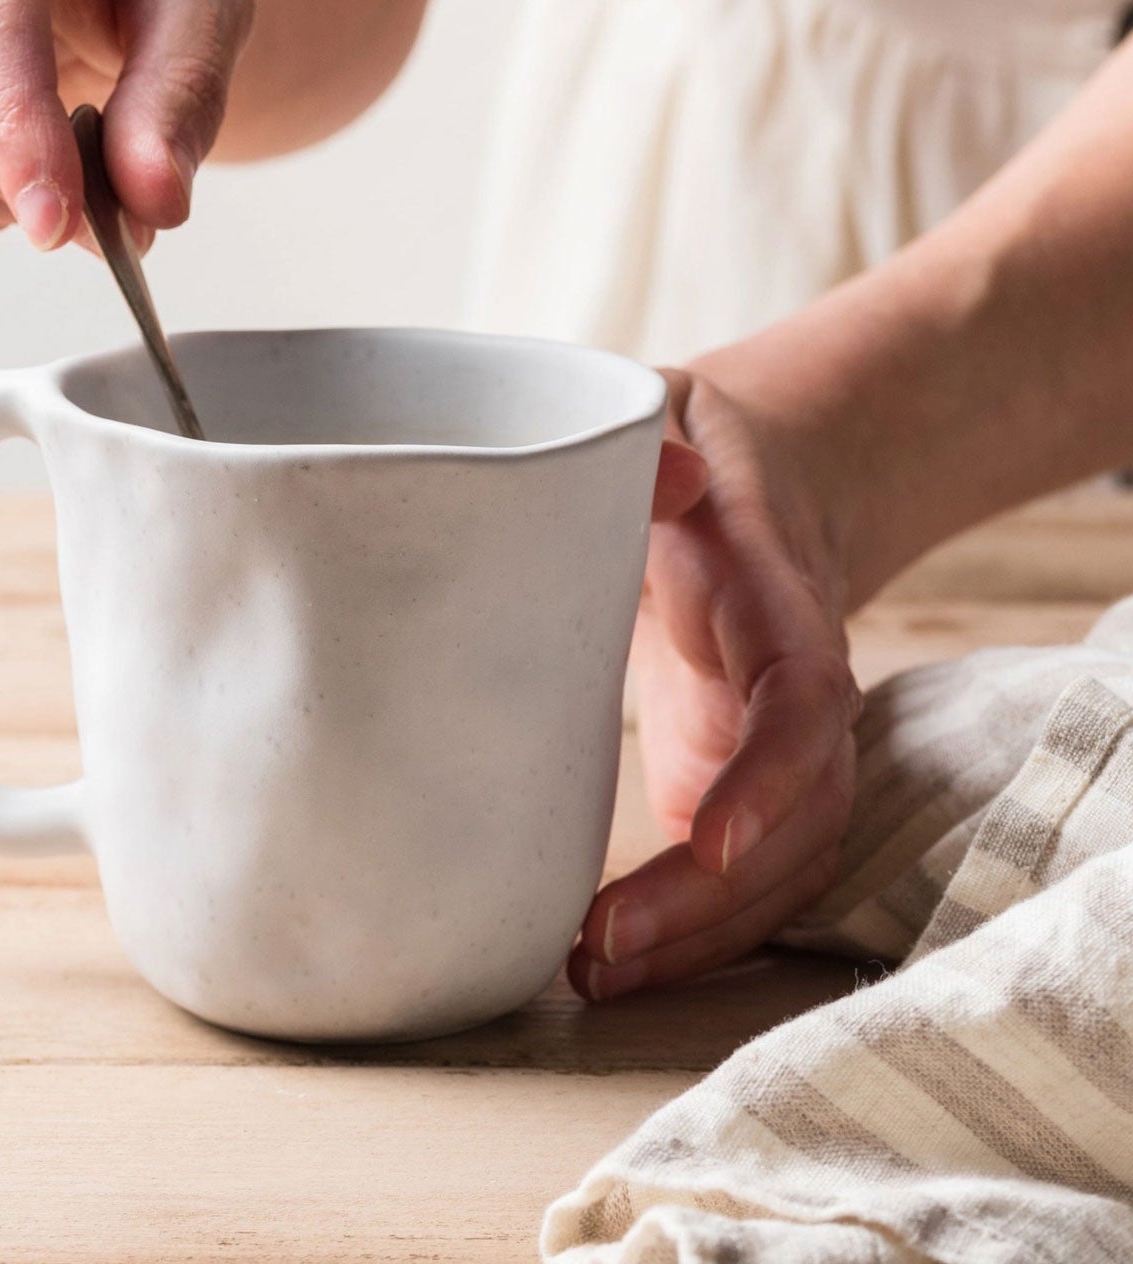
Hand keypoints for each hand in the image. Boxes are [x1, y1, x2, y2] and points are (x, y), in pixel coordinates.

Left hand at [569, 365, 861, 1000]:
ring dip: (697, 937)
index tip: (704, 838)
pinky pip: (734, 876)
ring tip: (589, 975)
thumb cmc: (689, 451)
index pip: (804, 702)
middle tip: (598, 946)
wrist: (743, 488)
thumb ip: (659, 441)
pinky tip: (601, 964)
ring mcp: (765, 746)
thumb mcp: (664, 418)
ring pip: (775, 869)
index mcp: (778, 602)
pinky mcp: (726, 775)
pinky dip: (686, 930)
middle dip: (712, 899)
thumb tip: (672, 476)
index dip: (768, 773)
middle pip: (796, 820)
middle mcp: (790, 693)